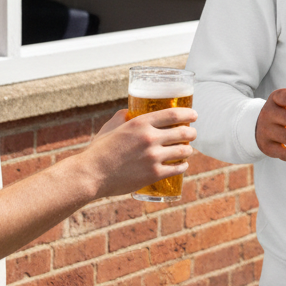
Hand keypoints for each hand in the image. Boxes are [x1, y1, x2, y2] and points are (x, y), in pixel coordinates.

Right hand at [82, 106, 197, 197]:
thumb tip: (131, 110)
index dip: (188, 113)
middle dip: (192, 132)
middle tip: (193, 133)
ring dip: (189, 150)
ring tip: (188, 149)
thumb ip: (124, 116)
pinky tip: (183, 165)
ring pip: (183, 151)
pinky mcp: (153, 175)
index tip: (194, 115)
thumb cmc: (99, 150)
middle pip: (183, 132)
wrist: (90, 174)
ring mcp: (153, 157)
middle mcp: (150, 138)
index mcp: (141, 123)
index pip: (173, 114)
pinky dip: (183, 166)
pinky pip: (176, 169)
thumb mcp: (112, 126)